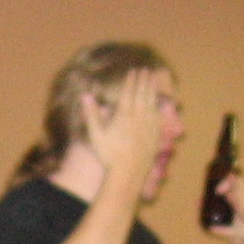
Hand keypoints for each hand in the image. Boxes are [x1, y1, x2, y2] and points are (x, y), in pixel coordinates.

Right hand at [80, 70, 160, 197]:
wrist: (127, 173)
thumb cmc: (109, 154)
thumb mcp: (96, 134)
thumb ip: (92, 113)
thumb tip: (85, 95)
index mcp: (124, 115)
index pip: (129, 93)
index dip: (131, 81)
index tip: (133, 71)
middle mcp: (138, 118)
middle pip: (142, 95)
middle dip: (144, 81)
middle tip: (146, 70)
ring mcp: (148, 127)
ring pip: (152, 103)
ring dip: (152, 90)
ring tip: (153, 80)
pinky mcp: (155, 136)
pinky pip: (158, 117)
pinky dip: (158, 107)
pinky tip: (158, 104)